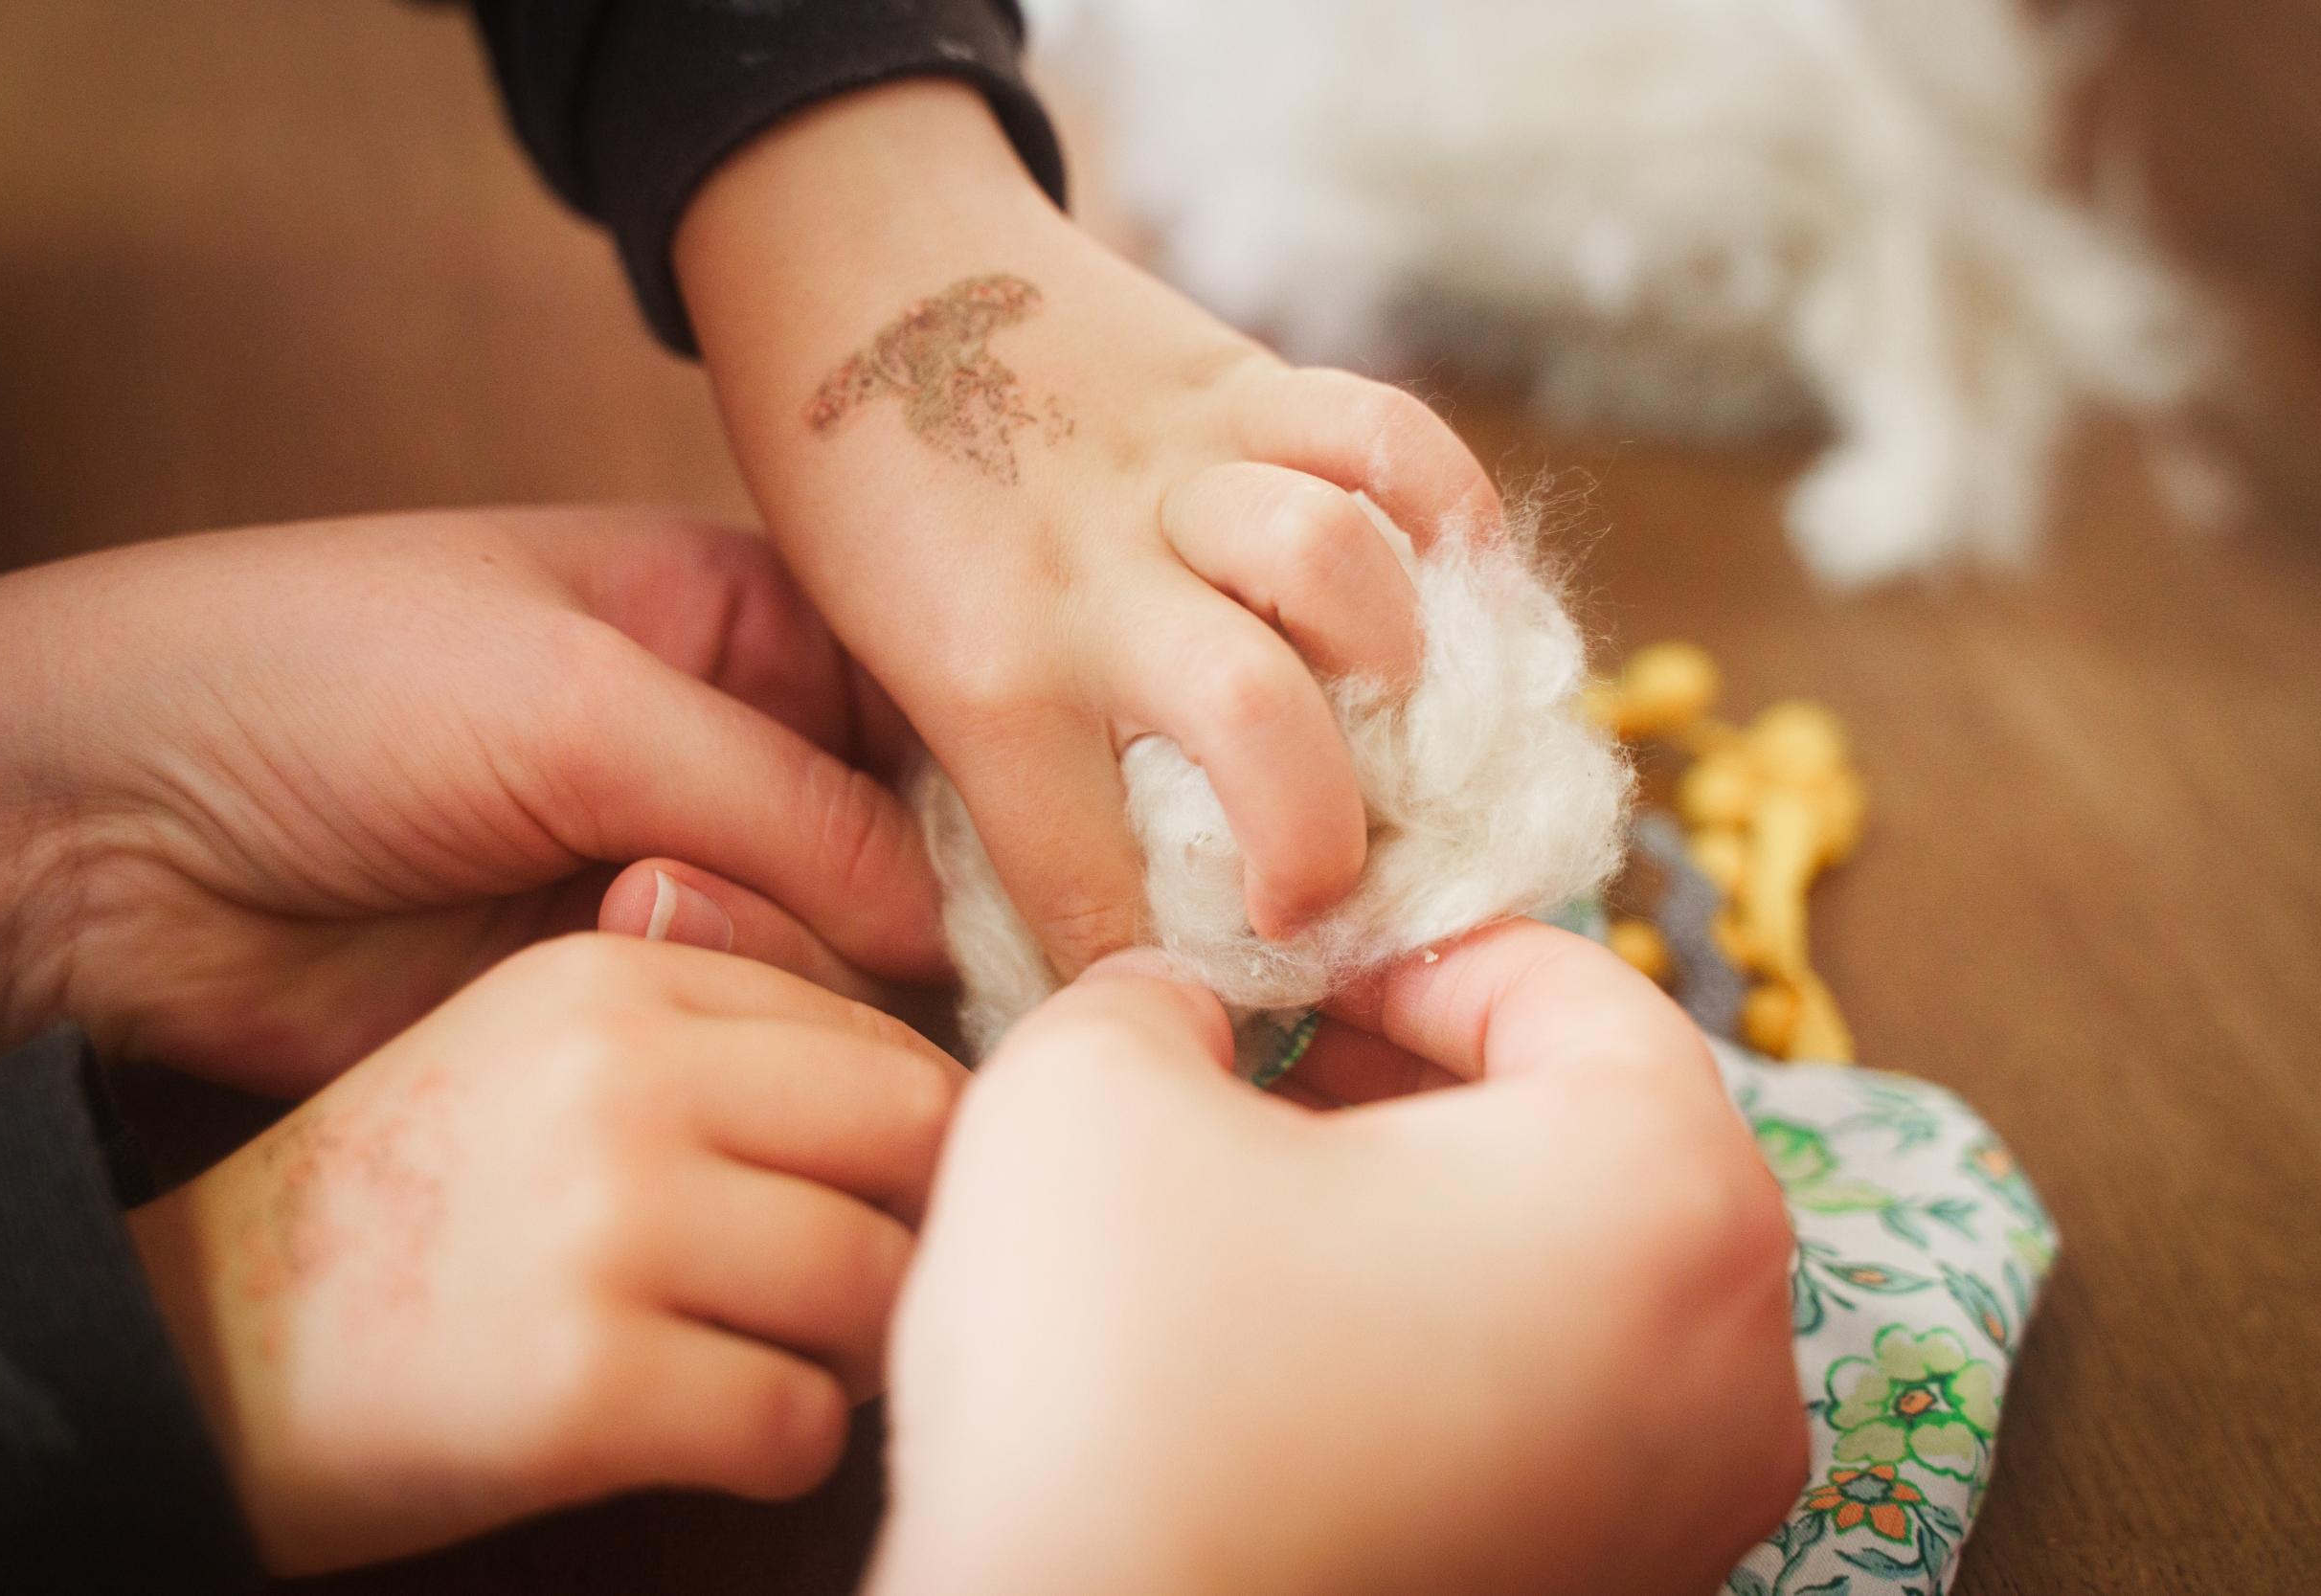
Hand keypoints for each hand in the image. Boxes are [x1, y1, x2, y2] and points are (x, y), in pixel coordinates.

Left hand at [0, 507, 945, 1091]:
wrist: (98, 829)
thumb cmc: (325, 684)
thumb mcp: (584, 702)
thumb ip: (800, 810)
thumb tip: (958, 932)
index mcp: (741, 617)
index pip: (937, 700)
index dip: (999, 780)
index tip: (1048, 859)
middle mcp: (731, 748)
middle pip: (909, 849)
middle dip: (865, 889)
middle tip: (758, 886)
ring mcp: (677, 875)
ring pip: (835, 958)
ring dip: (758, 956)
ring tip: (621, 911)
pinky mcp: (616, 996)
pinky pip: (741, 1037)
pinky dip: (716, 1031)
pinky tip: (622, 984)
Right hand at [126, 933, 959, 1574]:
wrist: (200, 1344)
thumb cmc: (415, 1205)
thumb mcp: (539, 1043)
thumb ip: (713, 1027)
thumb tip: (930, 1090)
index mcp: (621, 980)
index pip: (883, 1042)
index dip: (918, 1141)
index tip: (886, 1202)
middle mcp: (623, 1081)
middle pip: (918, 1140)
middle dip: (923, 1228)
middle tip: (869, 1286)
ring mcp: (604, 1228)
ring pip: (878, 1287)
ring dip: (860, 1353)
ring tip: (788, 1363)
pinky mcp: (582, 1386)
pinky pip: (794, 1428)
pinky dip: (784, 1452)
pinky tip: (720, 1438)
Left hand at [678, 80, 1502, 972]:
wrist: (855, 268)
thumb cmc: (860, 494)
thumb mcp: (892, 655)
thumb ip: (1007, 767)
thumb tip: (1122, 905)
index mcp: (985, 672)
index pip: (1091, 880)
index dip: (1151, 971)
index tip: (1185, 1005)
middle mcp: (1095, 574)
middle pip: (1259, 723)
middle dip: (1317, 846)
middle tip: (1318, 902)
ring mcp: (1183, 468)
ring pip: (1343, 567)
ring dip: (1400, 670)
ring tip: (1402, 733)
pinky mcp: (1244, 380)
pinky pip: (1390, 436)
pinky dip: (1453, 515)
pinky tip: (1464, 589)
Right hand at [872, 922, 1805, 1595]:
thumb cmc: (1119, 1384)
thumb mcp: (1095, 1083)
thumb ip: (1162, 988)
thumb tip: (1197, 1013)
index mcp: (1671, 1191)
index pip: (1556, 980)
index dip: (1388, 945)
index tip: (1267, 969)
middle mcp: (1740, 1360)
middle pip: (1583, 1127)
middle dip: (1406, 1074)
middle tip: (1251, 1065)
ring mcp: (1690, 1505)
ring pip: (1565, 1271)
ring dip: (1416, 1206)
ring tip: (1250, 1199)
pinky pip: (1546, 1404)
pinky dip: (1434, 1340)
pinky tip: (1280, 1344)